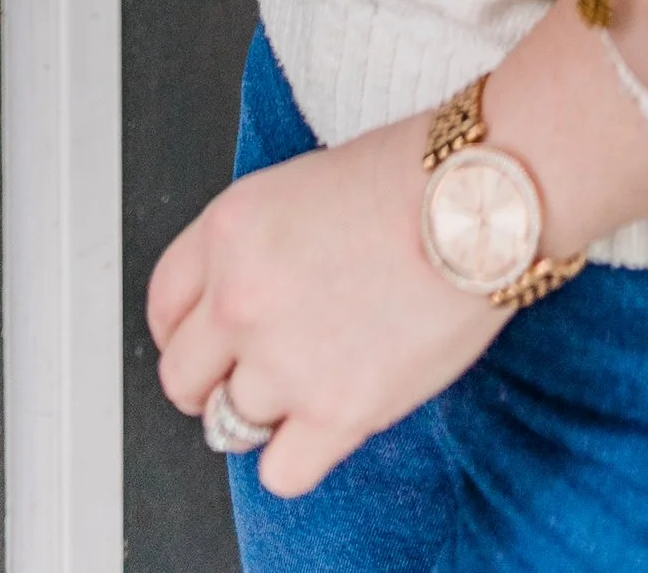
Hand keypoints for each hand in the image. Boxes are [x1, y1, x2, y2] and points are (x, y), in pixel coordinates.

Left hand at [149, 115, 501, 500]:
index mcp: (229, 231)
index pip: (164, 305)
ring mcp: (284, 361)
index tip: (207, 340)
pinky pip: (280, 472)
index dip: (187, 329)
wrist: (484, 197)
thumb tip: (249, 300)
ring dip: (268, 409)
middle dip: (214, 378)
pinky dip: (298, 456)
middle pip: (182, 378)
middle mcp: (240, 299)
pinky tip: (328, 421)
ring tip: (315, 380)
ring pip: (229, 425)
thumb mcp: (304, 184)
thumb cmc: (417, 176)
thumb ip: (259, 248)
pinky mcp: (336, 411)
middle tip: (253, 371)